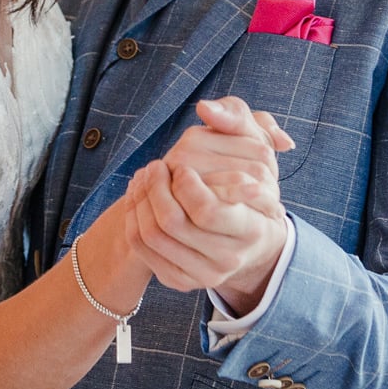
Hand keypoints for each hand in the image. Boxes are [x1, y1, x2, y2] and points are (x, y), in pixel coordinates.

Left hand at [127, 98, 290, 307]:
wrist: (250, 238)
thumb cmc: (252, 182)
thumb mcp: (255, 145)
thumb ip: (237, 120)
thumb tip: (205, 108)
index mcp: (252, 227)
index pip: (208, 211)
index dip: (186, 184)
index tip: (181, 165)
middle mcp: (229, 258)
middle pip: (172, 222)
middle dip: (155, 187)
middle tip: (155, 166)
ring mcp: (204, 274)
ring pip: (152, 235)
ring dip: (140, 199)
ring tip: (145, 175)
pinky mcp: (180, 280)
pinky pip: (143, 250)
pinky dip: (132, 217)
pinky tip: (139, 196)